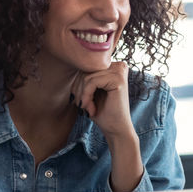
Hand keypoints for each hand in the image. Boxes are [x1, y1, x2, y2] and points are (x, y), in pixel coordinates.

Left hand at [71, 62, 142, 191]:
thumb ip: (85, 76)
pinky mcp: (118, 80)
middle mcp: (119, 66)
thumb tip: (72, 62)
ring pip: (86, 77)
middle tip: (84, 106)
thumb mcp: (91, 90)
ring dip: (82, 95)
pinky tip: (91, 109)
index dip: (78, 84)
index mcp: (113, 67)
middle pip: (85, 70)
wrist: (116, 129)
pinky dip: (86, 97)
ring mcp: (120, 71)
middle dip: (79, 90)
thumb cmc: (102, 111)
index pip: (86, 67)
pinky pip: (91, 82)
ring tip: (88, 109)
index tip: (81, 101)